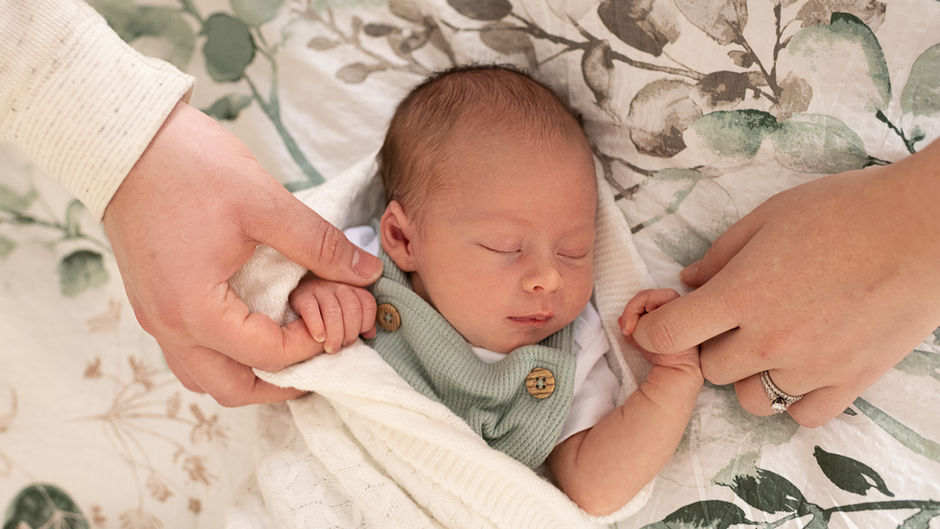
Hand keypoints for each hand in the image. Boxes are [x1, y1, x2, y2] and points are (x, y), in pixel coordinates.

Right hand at [102, 102, 382, 405]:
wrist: (125, 141)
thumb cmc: (190, 167)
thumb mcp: (265, 203)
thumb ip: (319, 245)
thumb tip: (366, 271)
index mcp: (196, 310)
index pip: (267, 355)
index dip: (311, 345)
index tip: (337, 322)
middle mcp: (169, 326)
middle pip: (231, 389)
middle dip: (281, 383)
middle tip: (320, 357)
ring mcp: (155, 316)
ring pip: (204, 376)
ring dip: (249, 374)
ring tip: (289, 347)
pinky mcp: (152, 301)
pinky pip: (189, 351)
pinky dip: (224, 353)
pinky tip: (254, 325)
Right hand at [289, 275, 376, 353]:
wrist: (298, 297)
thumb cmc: (326, 310)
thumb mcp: (346, 312)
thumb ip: (360, 321)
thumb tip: (371, 333)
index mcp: (353, 288)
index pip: (368, 303)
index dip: (366, 323)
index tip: (359, 335)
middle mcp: (338, 285)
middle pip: (352, 309)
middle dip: (350, 332)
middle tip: (342, 345)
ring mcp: (319, 289)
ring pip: (333, 312)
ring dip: (335, 335)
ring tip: (331, 348)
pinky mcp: (302, 296)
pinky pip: (311, 310)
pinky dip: (317, 326)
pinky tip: (319, 338)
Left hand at [630, 140, 939, 425]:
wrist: (924, 229)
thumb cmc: (846, 211)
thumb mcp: (768, 217)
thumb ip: (720, 254)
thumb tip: (687, 280)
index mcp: (741, 295)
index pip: (668, 336)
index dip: (652, 331)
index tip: (658, 324)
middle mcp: (769, 340)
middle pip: (709, 370)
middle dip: (709, 346)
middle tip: (729, 322)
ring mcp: (811, 366)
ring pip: (751, 399)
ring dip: (748, 376)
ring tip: (768, 345)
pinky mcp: (851, 381)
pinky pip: (802, 415)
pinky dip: (794, 398)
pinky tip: (801, 368)